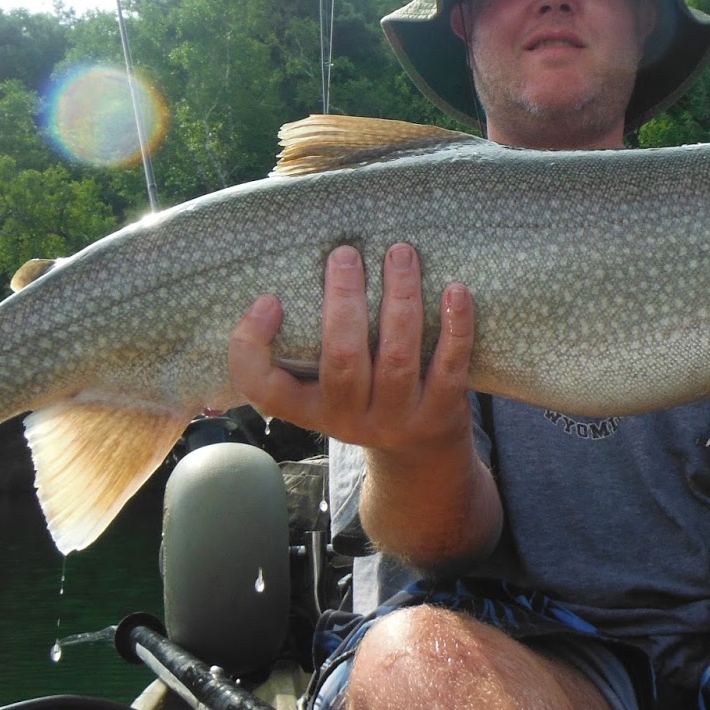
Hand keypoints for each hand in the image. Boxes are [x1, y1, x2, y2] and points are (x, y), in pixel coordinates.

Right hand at [227, 242, 475, 458]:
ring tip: (401, 253)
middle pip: (343, 359)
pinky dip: (455, 327)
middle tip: (346, 253)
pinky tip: (456, 290)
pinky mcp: (440, 413)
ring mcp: (396, 419)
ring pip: (397, 357)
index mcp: (310, 409)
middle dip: (344, 300)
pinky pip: (449, 367)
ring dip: (400, 298)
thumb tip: (308, 273)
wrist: (421, 457)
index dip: (254, 347)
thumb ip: (311, 348)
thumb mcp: (326, 388)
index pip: (265, 389)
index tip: (268, 300)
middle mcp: (349, 419)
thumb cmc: (364, 400)